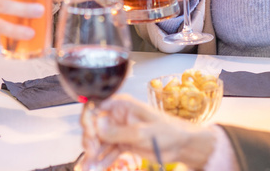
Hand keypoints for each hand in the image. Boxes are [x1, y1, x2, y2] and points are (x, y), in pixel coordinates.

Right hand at [96, 95, 217, 168]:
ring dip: (92, 153)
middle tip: (92, 151)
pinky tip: (95, 167)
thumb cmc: (168, 131)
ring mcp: (119, 130)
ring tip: (89, 166)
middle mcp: (118, 116)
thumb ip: (118, 131)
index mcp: (122, 105)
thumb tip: (98, 126)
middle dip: (90, 139)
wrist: (181, 145)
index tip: (90, 131)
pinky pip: (107, 151)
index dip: (89, 117)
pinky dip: (100, 159)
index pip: (96, 105)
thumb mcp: (142, 132)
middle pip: (94, 125)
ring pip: (98, 140)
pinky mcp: (123, 144)